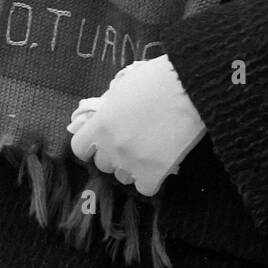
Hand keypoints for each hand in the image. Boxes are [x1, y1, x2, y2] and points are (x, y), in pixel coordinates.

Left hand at [67, 55, 206, 195]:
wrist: (188, 88)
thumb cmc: (157, 79)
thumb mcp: (124, 87)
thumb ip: (111, 107)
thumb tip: (108, 114)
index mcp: (100, 123)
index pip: (79, 148)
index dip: (90, 145)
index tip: (100, 141)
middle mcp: (111, 146)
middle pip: (103, 164)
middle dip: (114, 155)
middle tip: (131, 142)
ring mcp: (131, 162)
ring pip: (123, 177)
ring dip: (132, 167)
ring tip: (148, 151)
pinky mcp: (153, 174)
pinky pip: (145, 188)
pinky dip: (151, 179)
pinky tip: (160, 164)